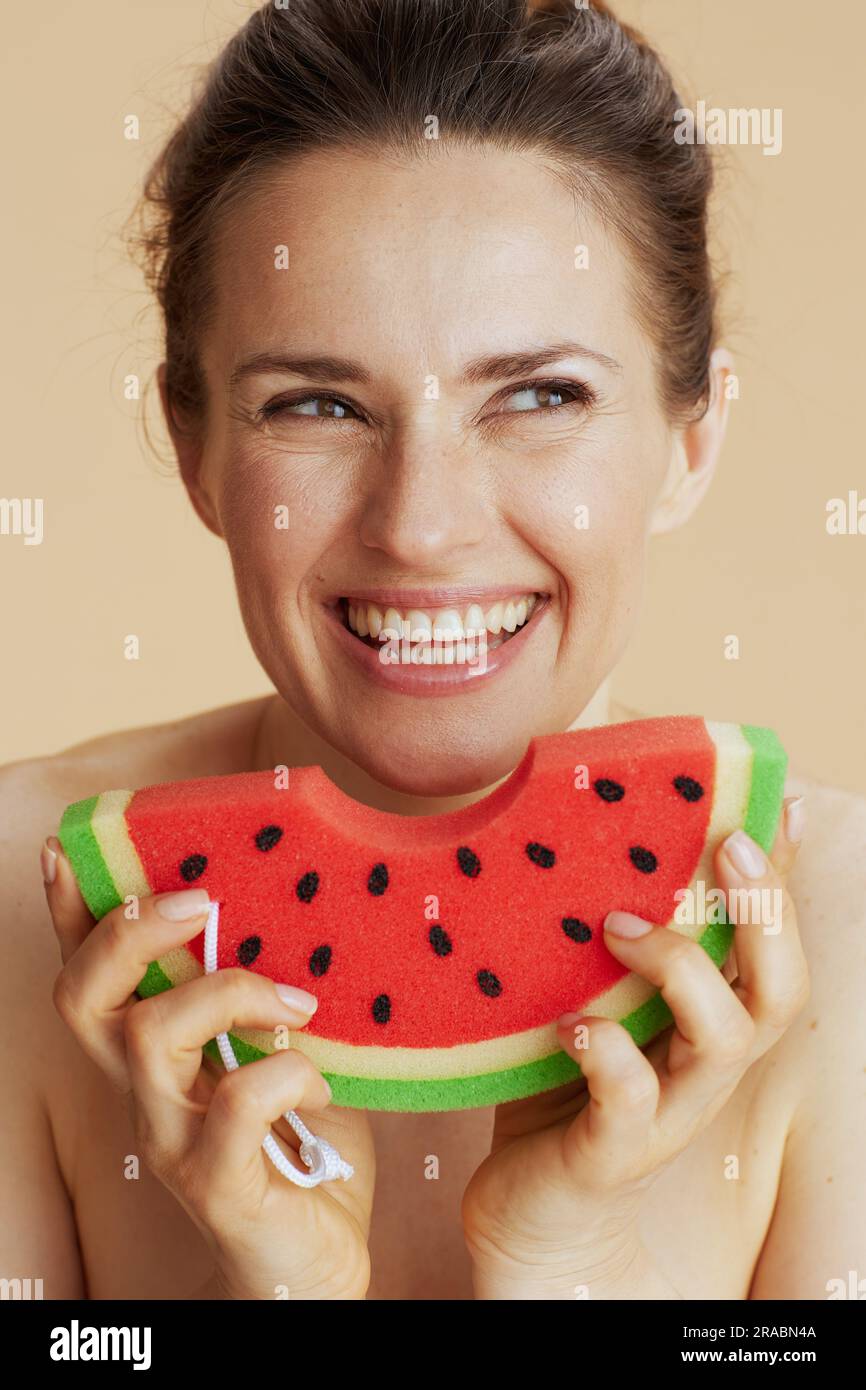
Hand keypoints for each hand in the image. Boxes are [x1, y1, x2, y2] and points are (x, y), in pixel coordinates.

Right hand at [42, 837, 374, 1299]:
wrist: (316, 1266)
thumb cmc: (303, 1148)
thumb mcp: (284, 1052)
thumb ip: (273, 997)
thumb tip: (306, 911)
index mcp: (155, 1056)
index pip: (89, 975)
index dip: (68, 914)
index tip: (67, 849)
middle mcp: (144, 1095)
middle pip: (86, 998)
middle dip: (130, 930)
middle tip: (203, 901)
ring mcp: (169, 1141)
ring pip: (150, 1035)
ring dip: (230, 993)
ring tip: (298, 1000)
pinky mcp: (213, 1184)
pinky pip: (236, 1103)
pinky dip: (288, 1071)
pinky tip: (321, 1084)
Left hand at [461, 796, 808, 1298]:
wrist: (532, 1210)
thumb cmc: (564, 1085)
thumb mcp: (594, 998)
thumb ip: (610, 937)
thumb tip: (604, 839)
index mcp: (705, 1019)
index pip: (769, 941)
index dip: (782, 876)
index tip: (778, 803)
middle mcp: (705, 1064)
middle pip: (780, 989)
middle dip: (766, 911)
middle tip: (725, 845)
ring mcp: (669, 1110)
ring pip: (723, 1039)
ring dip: (679, 969)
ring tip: (616, 928)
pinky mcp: (615, 1148)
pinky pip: (632, 1099)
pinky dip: (605, 1053)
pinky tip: (570, 1025)